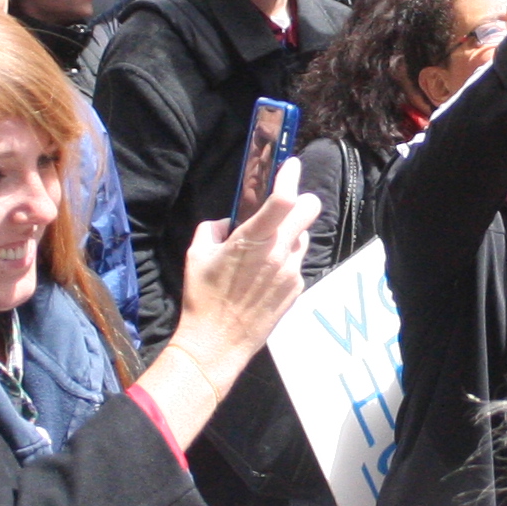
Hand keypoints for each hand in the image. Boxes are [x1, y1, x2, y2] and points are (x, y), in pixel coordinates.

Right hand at [170, 162, 321, 362]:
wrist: (218, 340)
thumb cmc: (203, 296)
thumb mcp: (197, 254)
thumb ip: (214, 228)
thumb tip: (228, 223)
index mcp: (252, 239)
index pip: (282, 200)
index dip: (289, 177)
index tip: (290, 165)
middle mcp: (278, 252)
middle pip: (309, 209)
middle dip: (301, 200)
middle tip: (287, 205)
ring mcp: (291, 271)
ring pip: (303, 237)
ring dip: (291, 235)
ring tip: (267, 250)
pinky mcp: (296, 288)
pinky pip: (297, 263)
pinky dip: (285, 261)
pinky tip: (265, 276)